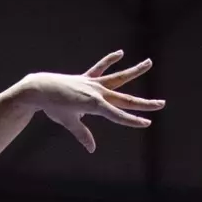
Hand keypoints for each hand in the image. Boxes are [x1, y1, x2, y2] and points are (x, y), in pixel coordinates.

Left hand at [23, 50, 164, 152]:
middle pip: (125, 99)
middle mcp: (98, 92)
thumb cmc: (53, 108)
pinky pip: (100, 68)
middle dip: (143, 104)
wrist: (40, 89)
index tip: (147, 123)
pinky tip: (120, 53)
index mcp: (95, 105)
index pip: (118, 115)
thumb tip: (92, 149)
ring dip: (134, 71)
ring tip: (149, 62)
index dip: (133, 121)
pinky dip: (110, 60)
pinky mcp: (87, 78)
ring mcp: (93, 83)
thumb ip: (82, 134)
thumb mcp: (68, 122)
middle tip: (161, 103)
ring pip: (118, 77)